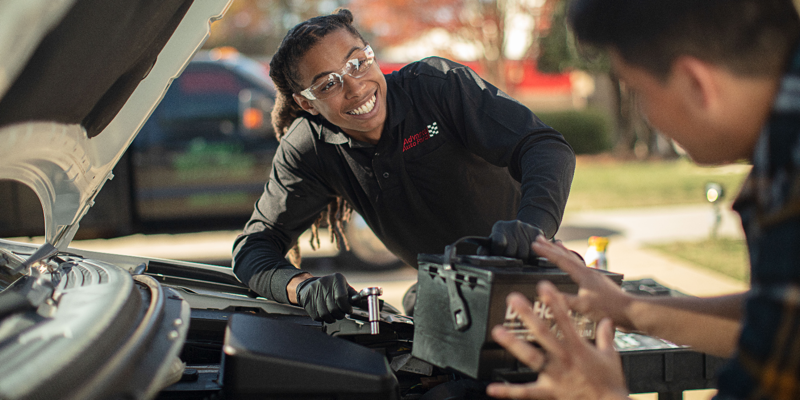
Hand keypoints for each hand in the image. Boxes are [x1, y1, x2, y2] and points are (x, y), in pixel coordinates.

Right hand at [295, 273, 356, 322]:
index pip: (341, 297)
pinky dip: (324, 318)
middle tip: (342, 313)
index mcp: (336, 279)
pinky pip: (318, 316)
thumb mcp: (344, 286)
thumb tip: (362, 302)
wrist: (309, 286)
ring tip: (335, 314)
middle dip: (340, 314)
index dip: (346, 307)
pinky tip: (326, 313)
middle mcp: (324, 284)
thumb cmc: (331, 287)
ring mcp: (314, 293)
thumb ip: (353, 295)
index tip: (348, 310)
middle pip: (334, 308)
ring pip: (326, 314)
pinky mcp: (307, 302)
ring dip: (332, 318)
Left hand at [482, 220, 542, 263]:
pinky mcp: (536, 232)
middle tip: (510, 256)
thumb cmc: (504, 240)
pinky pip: (534, 252)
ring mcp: (526, 227)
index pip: (499, 243)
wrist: (522, 230)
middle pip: (512, 251)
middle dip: (510, 257)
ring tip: (518, 255)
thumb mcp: (493, 243)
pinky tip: (527, 253)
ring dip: (521, 259)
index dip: (499, 253)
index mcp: (500, 227)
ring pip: (524, 254)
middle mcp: (513, 225)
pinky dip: (531, 257)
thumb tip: (481, 254)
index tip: (499, 255)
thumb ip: (485, 249)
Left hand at [486, 284, 628, 399]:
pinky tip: (491, 389)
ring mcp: (555, 375)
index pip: (564, 319)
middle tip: (514, 299)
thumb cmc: (611, 383)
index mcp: (578, 348)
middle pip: (543, 332)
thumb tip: (607, 321)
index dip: (554, 301)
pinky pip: (525, 392)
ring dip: (513, 344)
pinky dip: (507, 392)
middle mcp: (564, 359)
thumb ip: (606, 336)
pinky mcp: (549, 392)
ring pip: (531, 357)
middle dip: (528, 314)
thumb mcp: (611, 356)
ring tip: (498, 332)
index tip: (543, 286)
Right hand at [531, 236, 634, 330]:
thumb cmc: (609, 309)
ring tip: (556, 245)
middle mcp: (589, 272)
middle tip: (540, 238)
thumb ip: (564, 299)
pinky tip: (574, 269)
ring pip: (575, 260)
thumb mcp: (583, 306)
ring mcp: (594, 277)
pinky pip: (580, 269)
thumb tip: (544, 291)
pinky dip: (572, 264)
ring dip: (563, 252)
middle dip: (552, 247)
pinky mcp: (598, 284)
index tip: (535, 244)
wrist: (631, 312)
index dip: (546, 252)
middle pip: (567, 256)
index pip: (561, 260)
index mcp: (584, 275)